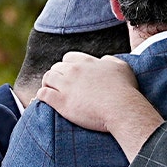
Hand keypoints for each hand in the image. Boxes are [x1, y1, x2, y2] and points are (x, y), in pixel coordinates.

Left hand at [38, 52, 164, 160]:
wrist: (121, 108)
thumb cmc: (125, 90)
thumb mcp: (122, 67)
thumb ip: (110, 61)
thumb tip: (103, 60)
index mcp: (87, 62)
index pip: (69, 58)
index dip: (68, 66)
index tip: (70, 75)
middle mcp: (74, 70)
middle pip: (56, 67)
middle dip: (57, 75)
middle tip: (60, 85)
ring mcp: (66, 85)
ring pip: (47, 79)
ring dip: (47, 84)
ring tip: (50, 92)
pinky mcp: (61, 102)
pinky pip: (43, 95)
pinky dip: (42, 96)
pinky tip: (44, 100)